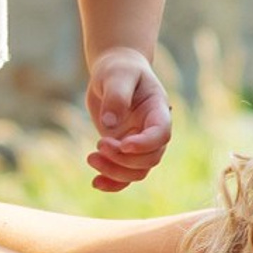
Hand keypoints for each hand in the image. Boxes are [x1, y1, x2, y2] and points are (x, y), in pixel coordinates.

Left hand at [86, 47, 173, 192]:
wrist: (115, 72)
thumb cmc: (119, 69)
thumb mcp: (117, 75)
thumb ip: (116, 96)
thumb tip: (109, 124)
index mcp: (158, 111)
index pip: (161, 135)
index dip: (144, 144)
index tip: (122, 144)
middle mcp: (152, 131)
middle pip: (150, 158)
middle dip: (124, 159)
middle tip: (99, 145)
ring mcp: (139, 143)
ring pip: (137, 171)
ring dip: (115, 172)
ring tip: (91, 158)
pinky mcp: (124, 151)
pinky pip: (125, 175)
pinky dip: (112, 183)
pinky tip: (95, 183)